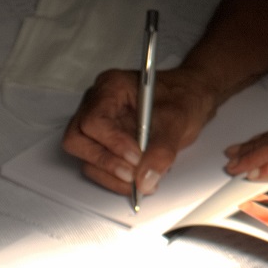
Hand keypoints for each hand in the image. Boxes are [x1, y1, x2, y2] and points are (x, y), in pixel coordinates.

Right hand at [62, 67, 218, 196]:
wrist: (189, 100)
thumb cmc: (182, 98)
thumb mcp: (178, 120)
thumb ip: (162, 150)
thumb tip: (145, 178)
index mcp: (112, 87)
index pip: (93, 120)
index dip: (113, 143)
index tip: (136, 158)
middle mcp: (97, 104)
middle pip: (78, 140)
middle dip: (106, 162)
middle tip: (134, 175)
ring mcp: (97, 125)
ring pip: (85, 157)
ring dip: (111, 175)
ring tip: (142, 180)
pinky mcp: (103, 143)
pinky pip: (96, 166)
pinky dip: (115, 178)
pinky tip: (138, 179)